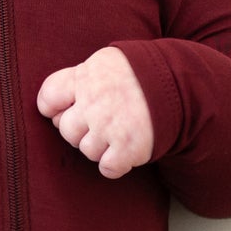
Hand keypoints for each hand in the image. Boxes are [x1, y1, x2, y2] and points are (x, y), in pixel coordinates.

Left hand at [37, 46, 153, 177]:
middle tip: (102, 122)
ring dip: (101, 147)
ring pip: (87, 151)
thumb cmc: (138, 75)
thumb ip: (79, 79)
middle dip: (81, 130)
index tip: (67, 110)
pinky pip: (107, 168)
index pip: (49, 98)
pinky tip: (125, 149)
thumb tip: (53, 106)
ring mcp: (110, 126)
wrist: (181, 85)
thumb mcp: (106, 62)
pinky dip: (115, 164)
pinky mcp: (128, 148)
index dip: (54, 109)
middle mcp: (94, 102)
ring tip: (119, 132)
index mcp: (85, 77)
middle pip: (66, 130)